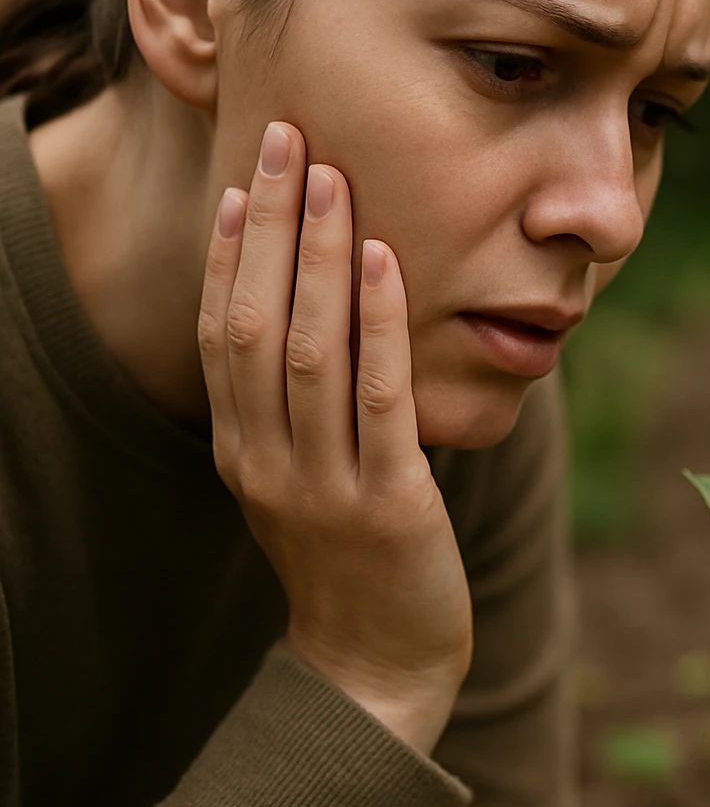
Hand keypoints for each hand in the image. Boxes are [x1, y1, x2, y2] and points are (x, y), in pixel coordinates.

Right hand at [198, 121, 471, 753]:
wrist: (377, 666)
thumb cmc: (351, 559)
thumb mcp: (306, 477)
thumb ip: (301, 409)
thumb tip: (329, 316)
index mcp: (242, 447)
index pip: (223, 330)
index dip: (233, 251)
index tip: (245, 178)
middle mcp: (266, 458)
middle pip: (255, 321)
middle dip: (271, 227)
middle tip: (285, 140)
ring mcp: (321, 482)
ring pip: (309, 349)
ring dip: (320, 257)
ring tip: (332, 178)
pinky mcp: (386, 503)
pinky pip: (377, 398)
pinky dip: (380, 324)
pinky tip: (389, 262)